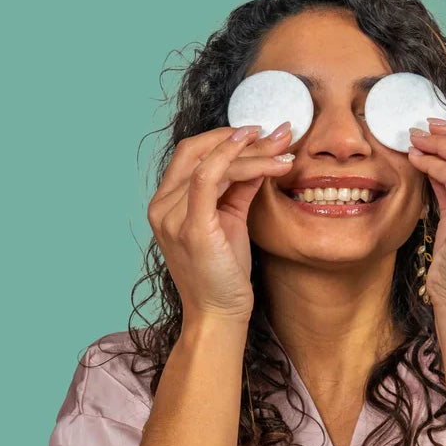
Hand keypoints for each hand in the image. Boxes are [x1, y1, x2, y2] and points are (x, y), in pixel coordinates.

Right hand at [146, 122, 294, 324]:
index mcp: (166, 203)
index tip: (261, 132)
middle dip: (239, 137)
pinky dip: (238, 160)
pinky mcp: (191, 227)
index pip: (191, 154)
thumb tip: (261, 157)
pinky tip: (266, 158)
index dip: (224, 137)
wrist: (219, 313)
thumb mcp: (231, 220)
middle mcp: (162, 206)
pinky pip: (208, 178)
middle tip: (277, 133)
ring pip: (210, 162)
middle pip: (196, 150)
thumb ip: (240, 187)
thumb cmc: (224, 272)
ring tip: (283, 148)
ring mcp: (172, 216)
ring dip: (251, 150)